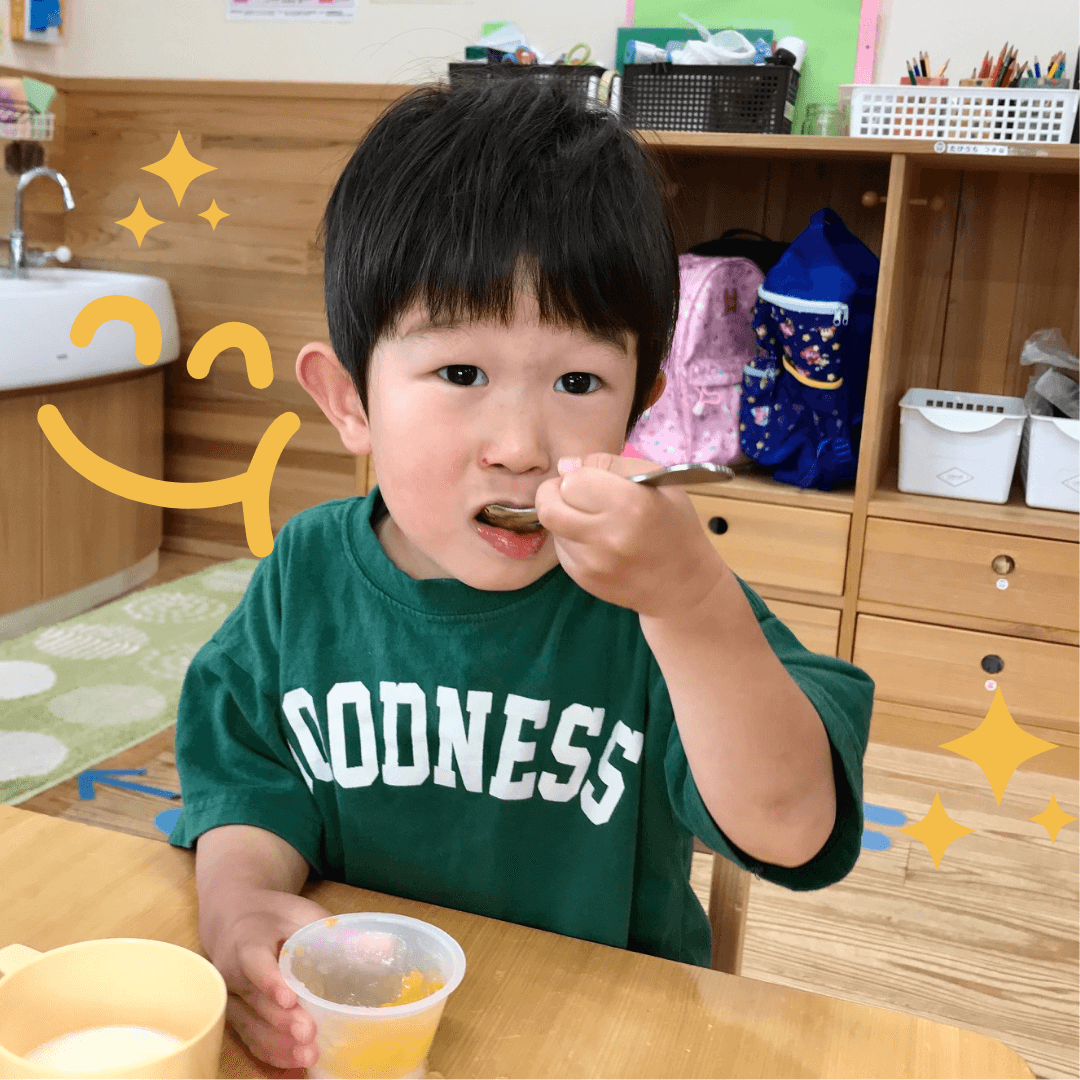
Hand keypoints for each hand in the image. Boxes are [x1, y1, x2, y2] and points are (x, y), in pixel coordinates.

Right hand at [204, 887, 332, 1072]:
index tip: (290, 999)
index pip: (254, 961)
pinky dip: (271, 1058)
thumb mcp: (303, 913)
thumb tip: (385, 949)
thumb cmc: (275, 917)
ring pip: (251, 1028)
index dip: (270, 982)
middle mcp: (233, 974)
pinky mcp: (238, 1018)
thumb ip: (334, 931)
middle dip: (282, 1022)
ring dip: (278, 1046)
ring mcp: (234, 1000)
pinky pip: (251, 1041)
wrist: (235, 921)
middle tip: (309, 1034)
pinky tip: (293, 1071)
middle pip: (256, 1002)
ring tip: (307, 1058)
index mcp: (247, 940)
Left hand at [534, 452, 725, 618]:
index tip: (588, 479)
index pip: (572, 481)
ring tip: (591, 519)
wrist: (684, 583)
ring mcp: (594, 562)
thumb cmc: (674, 524)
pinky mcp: (585, 580)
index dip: (577, 476)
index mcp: (631, 504)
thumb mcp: (657, 479)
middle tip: (569, 493)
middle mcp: (609, 536)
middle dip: (553, 493)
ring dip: (564, 518)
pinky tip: (595, 541)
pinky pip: (561, 550)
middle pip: (548, 506)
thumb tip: (566, 466)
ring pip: (552, 528)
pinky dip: (571, 540)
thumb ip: (610, 463)